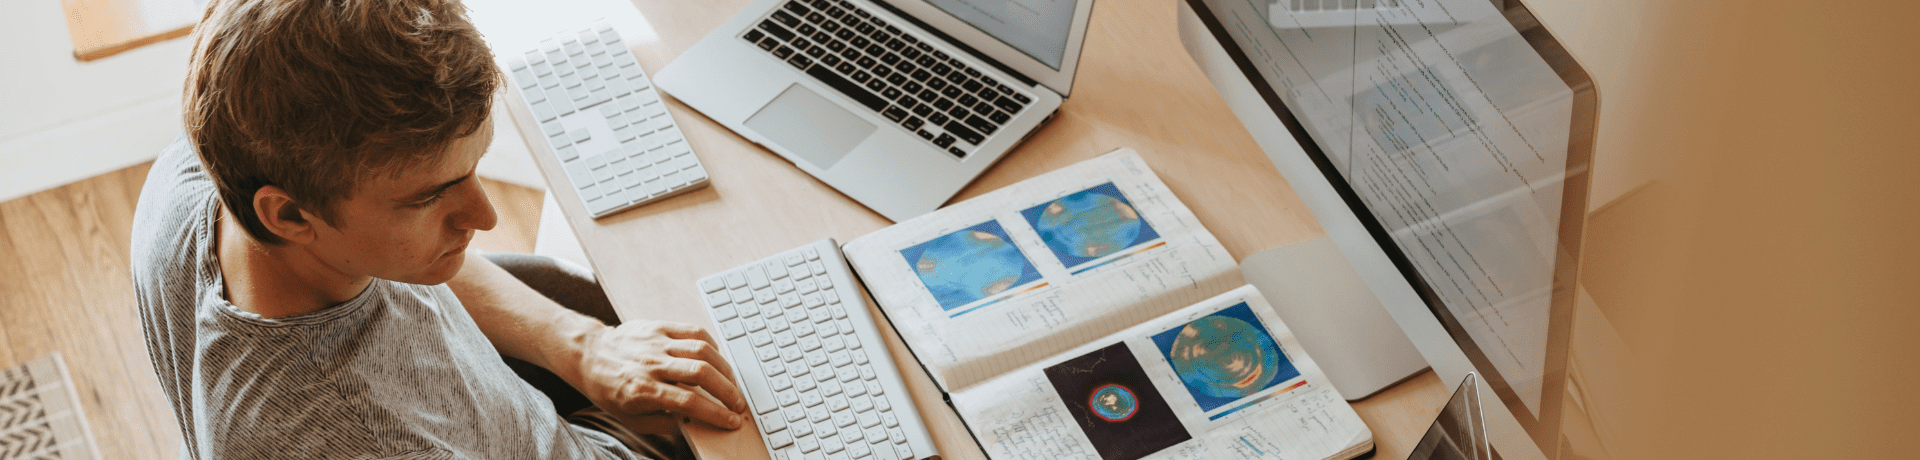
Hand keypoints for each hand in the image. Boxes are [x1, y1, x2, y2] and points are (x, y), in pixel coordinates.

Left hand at [573, 320, 748, 432]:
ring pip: (702, 351)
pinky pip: (694, 332)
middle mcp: (651, 365)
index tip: (732, 421)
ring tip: (732, 383)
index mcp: (643, 390)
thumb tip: (695, 422)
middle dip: (728, 391)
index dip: (716, 413)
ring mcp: (656, 343)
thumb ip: (664, 423)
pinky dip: (712, 346)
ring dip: (725, 369)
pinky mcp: (659, 327)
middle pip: (701, 374)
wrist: (588, 355)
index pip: (690, 402)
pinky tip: (718, 360)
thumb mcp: (631, 418)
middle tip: (739, 403)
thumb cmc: (609, 389)